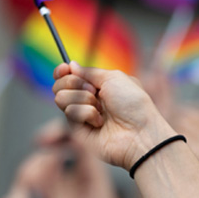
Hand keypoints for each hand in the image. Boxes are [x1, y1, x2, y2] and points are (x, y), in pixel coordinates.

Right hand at [53, 62, 175, 168]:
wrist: (139, 132)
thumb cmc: (132, 103)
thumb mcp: (114, 78)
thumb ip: (90, 72)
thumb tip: (71, 65)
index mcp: (98, 85)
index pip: (70, 76)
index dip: (62, 71)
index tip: (64, 68)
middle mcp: (88, 99)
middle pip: (60, 85)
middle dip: (73, 83)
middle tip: (93, 89)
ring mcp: (82, 115)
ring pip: (61, 98)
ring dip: (83, 98)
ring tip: (101, 109)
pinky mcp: (78, 130)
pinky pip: (70, 113)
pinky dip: (86, 114)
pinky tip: (100, 122)